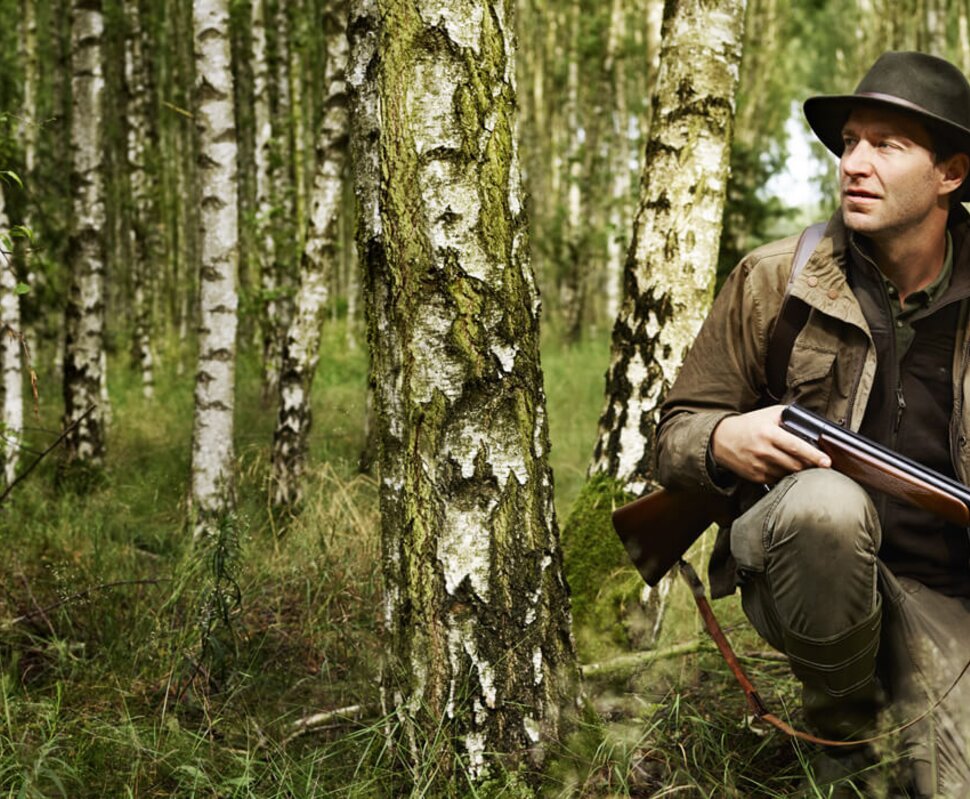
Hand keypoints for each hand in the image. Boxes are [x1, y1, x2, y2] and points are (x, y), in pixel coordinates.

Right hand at [710, 405, 830, 483]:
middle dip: (810, 465)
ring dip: (798, 471)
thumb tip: (810, 424)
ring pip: (788, 474)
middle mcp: (763, 450)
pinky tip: (785, 468)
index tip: (827, 461)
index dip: (813, 455)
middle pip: (795, 464)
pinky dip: (785, 475)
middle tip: (819, 464)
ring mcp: (759, 466)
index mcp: (768, 433)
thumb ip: (788, 416)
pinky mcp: (755, 477)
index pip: (795, 447)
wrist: (720, 439)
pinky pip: (778, 480)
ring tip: (802, 465)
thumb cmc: (747, 425)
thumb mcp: (767, 414)